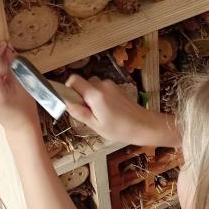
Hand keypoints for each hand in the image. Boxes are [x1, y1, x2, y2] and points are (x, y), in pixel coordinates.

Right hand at [64, 75, 178, 146]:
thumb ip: (79, 112)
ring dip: (90, 97)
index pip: (73, 80)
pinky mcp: (116, 87)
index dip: (68, 89)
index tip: (71, 103)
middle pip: (82, 84)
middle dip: (80, 96)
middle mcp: (102, 85)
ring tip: (98, 114)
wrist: (143, 125)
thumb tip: (65, 102)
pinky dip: (99, 97)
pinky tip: (107, 111)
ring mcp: (110, 85)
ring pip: (91, 87)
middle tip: (87, 113)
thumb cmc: (119, 129)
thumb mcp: (95, 125)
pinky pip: (101, 89)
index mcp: (95, 94)